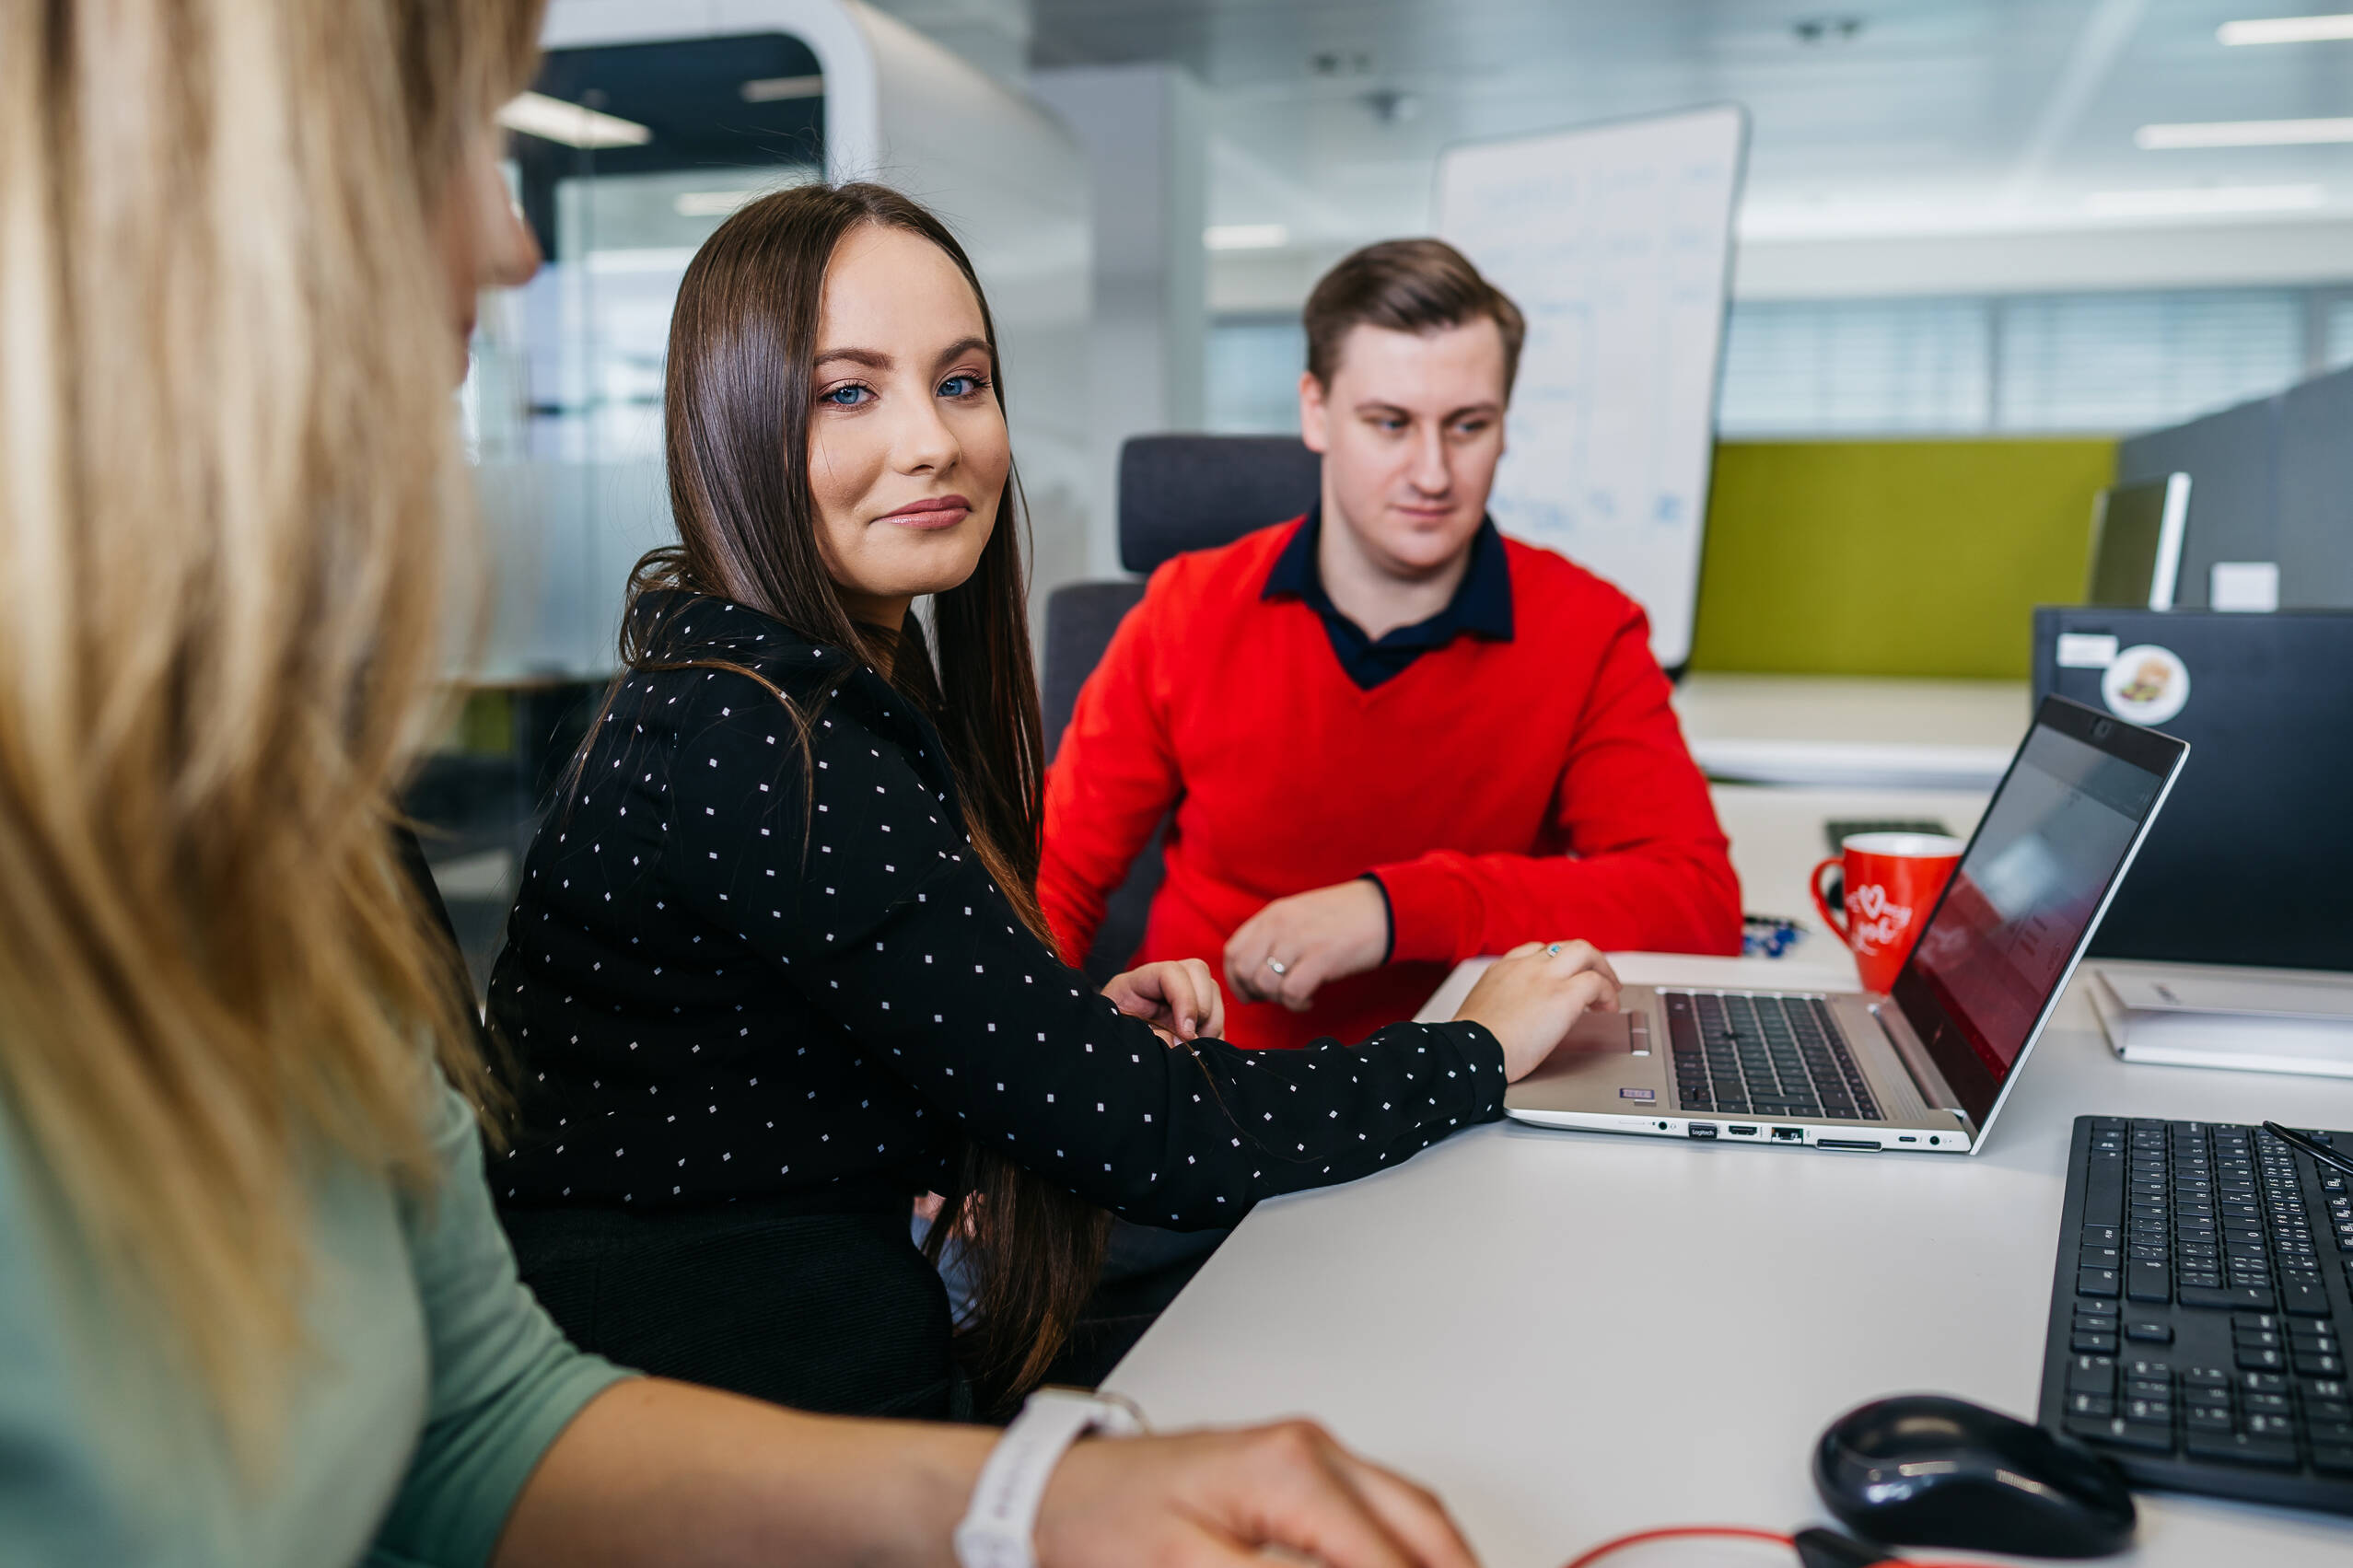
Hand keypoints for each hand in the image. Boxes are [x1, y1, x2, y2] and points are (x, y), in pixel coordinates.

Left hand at [1037, 1420, 1478, 1567]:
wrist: (1054, 1493)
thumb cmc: (1104, 1526)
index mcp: (1292, 1471)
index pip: (1389, 1559)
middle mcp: (1313, 1452)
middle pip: (1424, 1528)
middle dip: (1450, 1567)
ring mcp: (1310, 1459)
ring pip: (1411, 1519)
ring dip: (1429, 1559)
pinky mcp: (1299, 1478)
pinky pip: (1378, 1516)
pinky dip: (1398, 1553)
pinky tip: (1396, 1566)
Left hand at [1103, 958, 1224, 1041]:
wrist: (1106, 1060)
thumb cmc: (1109, 1047)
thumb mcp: (1122, 1040)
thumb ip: (1149, 1039)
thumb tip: (1182, 1042)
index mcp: (1134, 984)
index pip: (1170, 972)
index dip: (1185, 999)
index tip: (1186, 1033)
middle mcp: (1160, 985)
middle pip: (1198, 972)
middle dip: (1203, 1008)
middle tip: (1191, 1040)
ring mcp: (1178, 998)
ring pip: (1213, 992)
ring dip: (1212, 1023)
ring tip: (1195, 1048)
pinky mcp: (1191, 1017)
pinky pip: (1216, 1017)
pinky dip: (1215, 1035)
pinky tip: (1201, 1051)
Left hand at [1224, 880, 1390, 1012]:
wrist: (1386, 908)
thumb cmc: (1345, 917)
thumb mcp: (1298, 917)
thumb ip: (1273, 937)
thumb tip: (1253, 972)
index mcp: (1272, 915)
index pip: (1232, 952)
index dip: (1236, 980)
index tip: (1253, 992)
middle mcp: (1280, 925)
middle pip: (1243, 971)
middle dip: (1256, 993)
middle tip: (1277, 996)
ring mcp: (1299, 940)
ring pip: (1264, 983)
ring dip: (1278, 999)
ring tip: (1298, 996)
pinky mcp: (1321, 957)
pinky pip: (1291, 991)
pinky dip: (1296, 1003)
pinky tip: (1310, 999)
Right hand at [1452, 940, 1621, 1081]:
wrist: (1472, 1052)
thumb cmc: (1471, 1044)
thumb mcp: (1479, 1012)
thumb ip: (1500, 1006)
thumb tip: (1511, 1022)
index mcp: (1502, 970)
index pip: (1534, 951)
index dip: (1555, 962)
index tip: (1561, 976)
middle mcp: (1525, 966)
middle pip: (1564, 946)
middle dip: (1586, 960)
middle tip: (1597, 976)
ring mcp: (1545, 977)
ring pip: (1585, 952)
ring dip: (1602, 969)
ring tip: (1611, 989)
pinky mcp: (1564, 995)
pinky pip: (1596, 983)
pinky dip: (1608, 993)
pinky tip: (1609, 1008)